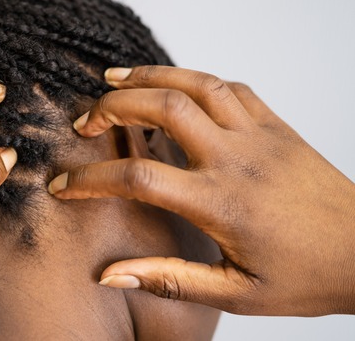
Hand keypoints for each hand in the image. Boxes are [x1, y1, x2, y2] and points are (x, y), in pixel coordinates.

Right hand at [48, 65, 354, 315]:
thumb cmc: (307, 276)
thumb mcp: (236, 294)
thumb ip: (168, 281)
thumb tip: (109, 275)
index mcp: (220, 202)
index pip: (138, 176)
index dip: (91, 179)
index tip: (62, 185)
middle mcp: (235, 158)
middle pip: (161, 107)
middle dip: (112, 106)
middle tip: (85, 120)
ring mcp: (258, 135)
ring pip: (194, 84)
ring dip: (148, 76)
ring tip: (113, 79)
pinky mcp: (276, 125)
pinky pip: (230, 86)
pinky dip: (193, 78)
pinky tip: (174, 86)